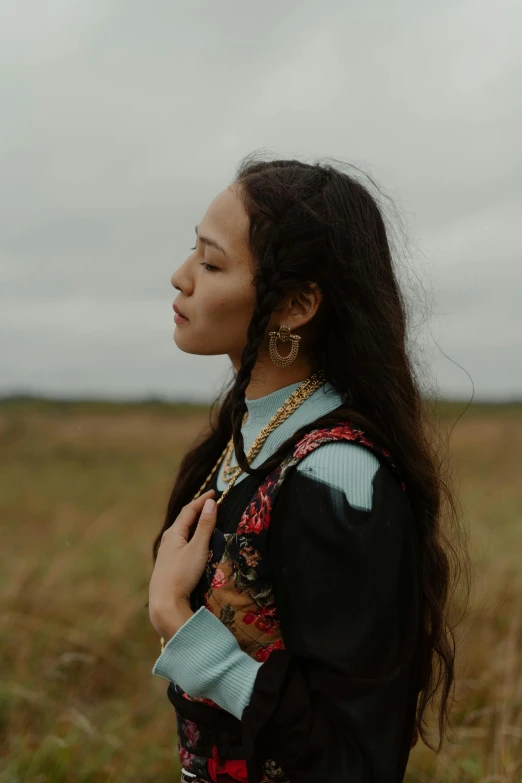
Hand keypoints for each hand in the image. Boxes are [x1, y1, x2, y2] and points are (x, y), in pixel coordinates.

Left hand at [149, 489, 217, 636]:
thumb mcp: (198, 548)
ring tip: (204, 518)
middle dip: (197, 509)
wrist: (165, 602)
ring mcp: (166, 552)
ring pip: (181, 531)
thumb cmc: (182, 574)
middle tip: (211, 502)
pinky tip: (192, 542)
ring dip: (193, 522)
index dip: (202, 500)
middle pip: (184, 519)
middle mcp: (167, 540)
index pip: (189, 510)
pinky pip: (180, 541)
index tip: (215, 492)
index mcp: (174, 533)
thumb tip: (211, 503)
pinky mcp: (168, 564)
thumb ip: (205, 526)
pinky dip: (189, 535)